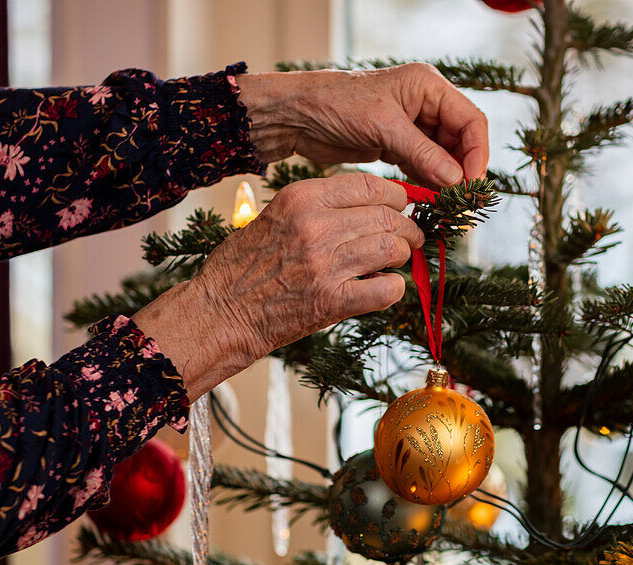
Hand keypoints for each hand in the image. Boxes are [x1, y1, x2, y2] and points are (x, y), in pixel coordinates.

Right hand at [132, 174, 421, 398]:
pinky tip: (385, 287)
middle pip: (387, 217)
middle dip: (407, 228)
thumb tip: (367, 205)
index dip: (396, 195)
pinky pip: (387, 289)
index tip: (402, 206)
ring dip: (402, 256)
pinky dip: (394, 288)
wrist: (221, 312)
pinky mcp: (331, 301)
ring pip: (392, 249)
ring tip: (397, 262)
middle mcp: (315, 226)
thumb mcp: (275, 216)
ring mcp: (325, 264)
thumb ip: (318, 207)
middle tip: (410, 238)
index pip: (369, 185)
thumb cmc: (244, 266)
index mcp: (301, 198)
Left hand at [237, 64, 488, 187]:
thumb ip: (423, 153)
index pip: (471, 121)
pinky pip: (424, 165)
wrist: (297, 116)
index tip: (471, 185)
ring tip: (446, 205)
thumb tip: (456, 180)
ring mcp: (412, 125)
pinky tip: (427, 198)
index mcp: (428, 86)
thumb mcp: (383, 127)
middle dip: (463, 170)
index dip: (477, 154)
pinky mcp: (397, 144)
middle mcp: (425, 103)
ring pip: (445, 156)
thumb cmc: (335, 106)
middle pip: (462, 140)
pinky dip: (428, 181)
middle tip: (460, 202)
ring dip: (446, 180)